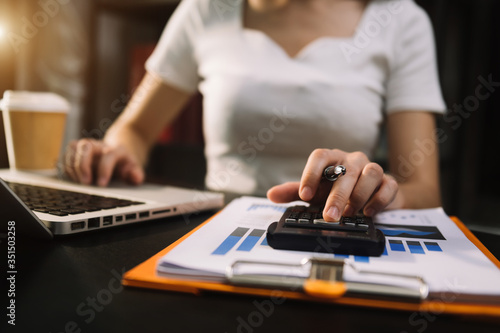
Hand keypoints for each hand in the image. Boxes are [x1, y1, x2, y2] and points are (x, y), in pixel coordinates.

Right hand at [63, 138, 143, 186]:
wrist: (116, 151)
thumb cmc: (123, 163)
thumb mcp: (134, 168)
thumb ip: (136, 174)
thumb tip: (136, 178)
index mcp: (115, 149)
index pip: (109, 155)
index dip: (104, 169)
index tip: (102, 184)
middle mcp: (99, 144)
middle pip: (86, 146)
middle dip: (83, 165)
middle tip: (85, 183)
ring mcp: (85, 146)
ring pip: (73, 149)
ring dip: (73, 167)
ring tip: (79, 182)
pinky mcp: (74, 150)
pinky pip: (65, 155)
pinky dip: (66, 168)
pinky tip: (73, 179)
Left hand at [267, 149, 398, 220]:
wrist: (371, 196)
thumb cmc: (339, 191)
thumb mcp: (315, 192)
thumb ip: (294, 192)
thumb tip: (272, 194)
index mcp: (332, 160)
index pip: (320, 157)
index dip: (311, 174)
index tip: (304, 195)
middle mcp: (352, 161)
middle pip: (346, 171)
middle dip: (336, 196)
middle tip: (329, 216)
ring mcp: (372, 169)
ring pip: (370, 173)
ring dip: (358, 195)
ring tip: (349, 213)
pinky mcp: (388, 182)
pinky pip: (387, 185)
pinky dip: (378, 199)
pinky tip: (368, 212)